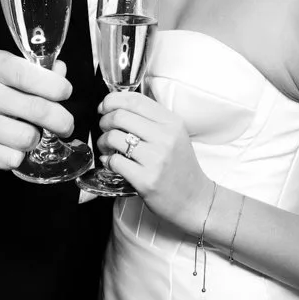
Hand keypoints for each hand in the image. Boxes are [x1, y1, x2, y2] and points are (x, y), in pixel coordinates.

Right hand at [0, 51, 73, 169]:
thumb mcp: (1, 70)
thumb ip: (34, 71)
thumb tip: (61, 73)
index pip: (29, 74)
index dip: (56, 86)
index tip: (65, 92)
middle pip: (36, 109)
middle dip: (61, 120)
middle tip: (65, 124)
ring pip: (27, 138)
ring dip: (35, 138)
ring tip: (29, 133)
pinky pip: (11, 158)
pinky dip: (18, 155)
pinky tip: (11, 145)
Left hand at [97, 91, 212, 233]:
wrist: (195, 199)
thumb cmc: (181, 166)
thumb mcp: (175, 135)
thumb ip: (152, 119)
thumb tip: (118, 106)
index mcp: (172, 123)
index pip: (135, 101)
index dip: (113, 100)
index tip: (104, 106)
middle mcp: (165, 138)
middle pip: (120, 116)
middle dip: (105, 121)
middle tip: (104, 128)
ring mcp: (156, 159)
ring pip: (114, 138)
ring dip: (103, 141)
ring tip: (106, 147)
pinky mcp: (146, 180)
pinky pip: (115, 161)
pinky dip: (107, 160)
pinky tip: (111, 162)